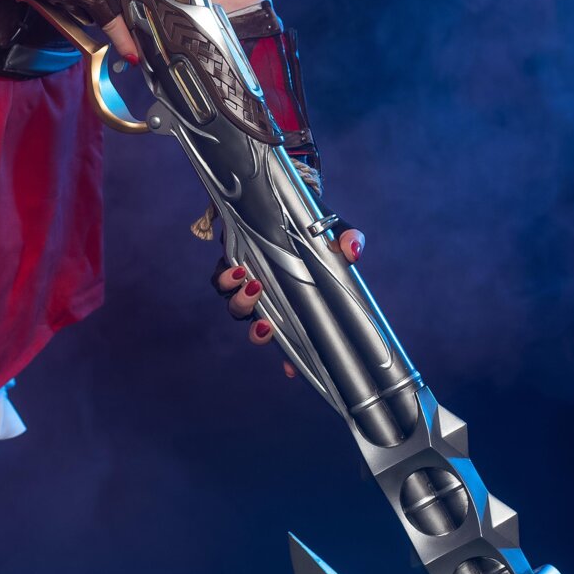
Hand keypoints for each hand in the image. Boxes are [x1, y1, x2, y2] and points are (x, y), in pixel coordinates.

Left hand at [217, 226, 365, 371]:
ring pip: (236, 307)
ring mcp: (247, 284)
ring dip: (242, 304)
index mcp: (294, 302)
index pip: (292, 338)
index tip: (292, 370)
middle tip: (266, 325)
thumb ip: (347, 242)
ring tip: (253, 287)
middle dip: (260, 334)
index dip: (291, 358)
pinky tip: (237, 271)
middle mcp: (269, 299)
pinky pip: (220, 280)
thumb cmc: (310, 229)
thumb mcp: (333, 235)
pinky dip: (226, 279)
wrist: (279, 203)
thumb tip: (353, 251)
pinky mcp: (229, 264)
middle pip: (258, 329)